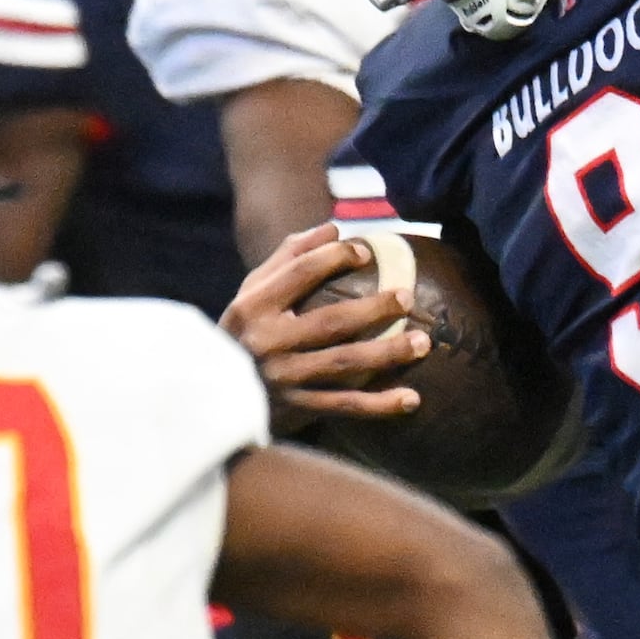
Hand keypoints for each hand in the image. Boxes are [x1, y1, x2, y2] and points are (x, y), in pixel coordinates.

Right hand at [223, 223, 428, 422]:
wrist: (216, 394)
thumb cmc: (245, 332)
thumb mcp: (254, 292)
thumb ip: (290, 258)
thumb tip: (333, 230)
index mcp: (254, 306)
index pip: (299, 274)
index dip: (334, 259)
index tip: (367, 253)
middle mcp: (268, 342)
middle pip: (330, 322)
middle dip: (373, 309)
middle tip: (408, 298)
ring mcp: (285, 378)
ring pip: (343, 364)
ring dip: (387, 353)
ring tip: (423, 343)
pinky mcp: (298, 408)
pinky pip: (345, 406)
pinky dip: (380, 405)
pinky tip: (412, 399)